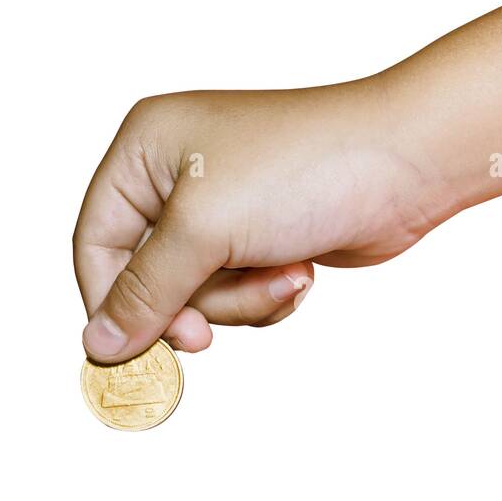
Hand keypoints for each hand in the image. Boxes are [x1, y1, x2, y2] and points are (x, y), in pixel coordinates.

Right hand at [74, 78, 453, 360]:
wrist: (407, 165)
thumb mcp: (205, 230)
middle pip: (146, 278)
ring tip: (284, 273)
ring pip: (197, 294)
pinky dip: (267, 296)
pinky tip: (300, 272)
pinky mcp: (262, 237)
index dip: (107, 302)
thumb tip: (96, 346)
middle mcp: (177, 174)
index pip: (94, 242)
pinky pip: (239, 294)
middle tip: (207, 336)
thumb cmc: (303, 170)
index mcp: (146, 148)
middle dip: (192, 304)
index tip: (130, 352)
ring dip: (241, 301)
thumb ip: (144, 292)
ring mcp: (224, 208)